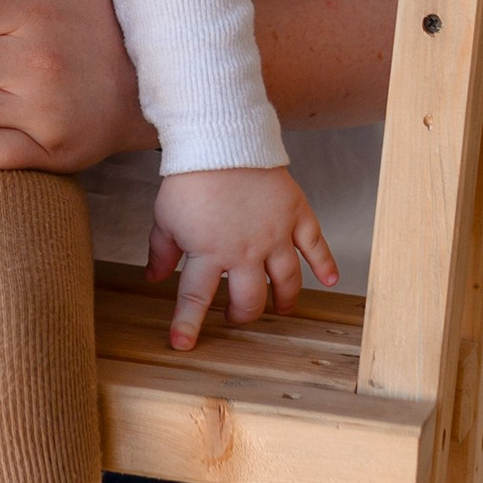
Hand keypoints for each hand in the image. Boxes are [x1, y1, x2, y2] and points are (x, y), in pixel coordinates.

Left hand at [147, 166, 336, 351]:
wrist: (221, 138)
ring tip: (279, 309)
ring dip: (283, 299)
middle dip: (242, 313)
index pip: (196, 298)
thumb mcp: (165, 216)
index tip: (182, 344)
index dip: (188, 324)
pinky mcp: (295, 214)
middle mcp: (245, 251)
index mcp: (209, 252)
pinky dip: (325, 264)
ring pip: (285, 279)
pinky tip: (328, 280)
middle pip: (249, 298)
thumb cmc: (191, 176)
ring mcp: (274, 234)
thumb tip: (153, 276)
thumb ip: (162, 250)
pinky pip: (315, 244)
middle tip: (237, 315)